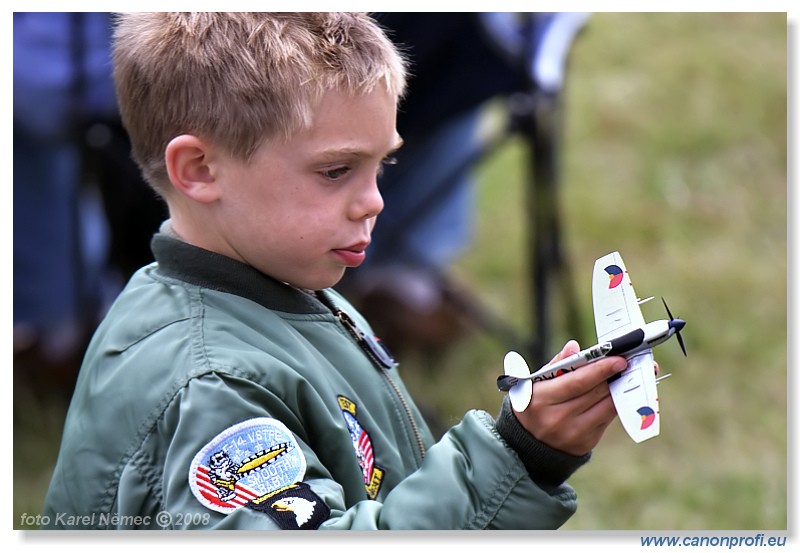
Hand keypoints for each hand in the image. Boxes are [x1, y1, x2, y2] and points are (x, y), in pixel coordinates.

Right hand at [512, 340, 626, 455]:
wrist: (527, 444)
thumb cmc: (534, 404)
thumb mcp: (536, 382)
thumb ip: (556, 364)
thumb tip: (574, 347)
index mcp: (541, 399)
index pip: (578, 381)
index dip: (600, 369)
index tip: (618, 359)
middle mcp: (556, 418)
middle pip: (595, 393)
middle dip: (612, 376)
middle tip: (625, 363)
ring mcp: (572, 433)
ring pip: (605, 407)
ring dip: (617, 391)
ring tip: (623, 377)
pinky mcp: (584, 444)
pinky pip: (606, 420)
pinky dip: (611, 405)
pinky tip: (614, 395)